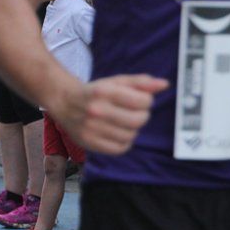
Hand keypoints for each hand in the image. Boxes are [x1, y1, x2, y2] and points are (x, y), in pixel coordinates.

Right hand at [50, 74, 168, 154]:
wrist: (64, 102)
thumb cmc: (95, 91)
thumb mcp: (116, 82)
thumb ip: (140, 82)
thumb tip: (164, 85)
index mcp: (103, 91)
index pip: (143, 101)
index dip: (147, 101)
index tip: (139, 100)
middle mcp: (95, 110)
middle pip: (138, 120)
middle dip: (142, 116)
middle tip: (134, 112)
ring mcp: (90, 128)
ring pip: (130, 135)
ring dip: (132, 129)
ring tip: (124, 123)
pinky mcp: (88, 142)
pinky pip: (119, 148)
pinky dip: (124, 142)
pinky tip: (118, 133)